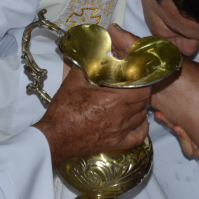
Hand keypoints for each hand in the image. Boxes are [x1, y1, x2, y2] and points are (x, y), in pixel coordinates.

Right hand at [33, 66, 150, 165]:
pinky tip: (136, 121)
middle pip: (143, 102)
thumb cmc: (64, 111)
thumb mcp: (73, 82)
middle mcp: (121, 116)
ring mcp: (120, 132)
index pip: (142, 89)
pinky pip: (139, 136)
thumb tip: (90, 55)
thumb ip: (85, 66)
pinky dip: (141, 127)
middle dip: (141, 92)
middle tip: (132, 87)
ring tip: (131, 102)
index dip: (143, 82)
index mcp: (114, 100)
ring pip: (142, 117)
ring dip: (140, 108)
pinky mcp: (116, 144)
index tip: (137, 77)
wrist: (55, 137)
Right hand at [108, 23, 198, 165]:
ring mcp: (188, 129)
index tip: (136, 105)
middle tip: (162, 114)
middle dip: (158, 121)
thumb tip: (111, 28)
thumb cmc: (195, 85)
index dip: (137, 107)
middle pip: (155, 125)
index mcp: (165, 94)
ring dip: (176, 132)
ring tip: (182, 123)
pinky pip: (188, 151)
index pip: (142, 104)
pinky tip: (195, 134)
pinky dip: (191, 144)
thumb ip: (134, 46)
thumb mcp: (161, 62)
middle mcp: (175, 111)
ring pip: (171, 139)